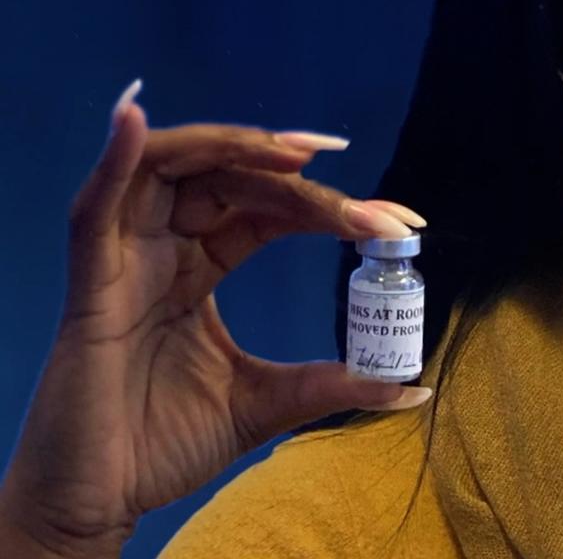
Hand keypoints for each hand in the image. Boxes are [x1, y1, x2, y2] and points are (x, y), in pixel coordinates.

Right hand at [0, 79, 430, 557]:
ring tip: (299, 154)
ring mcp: (124, 259)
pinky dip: (115, 155)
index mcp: (199, 268)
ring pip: (171, 168)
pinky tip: (134, 117)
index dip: (329, 207)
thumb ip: (332, 384)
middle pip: (233, 181)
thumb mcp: (267, 403)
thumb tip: (414, 386)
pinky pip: (95, 205)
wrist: (97, 503)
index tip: (398, 225)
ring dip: (234, 147)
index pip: (270, 210)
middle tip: (372, 212)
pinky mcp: (90, 282)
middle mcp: (163, 249)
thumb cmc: (164, 446)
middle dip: (304, 183)